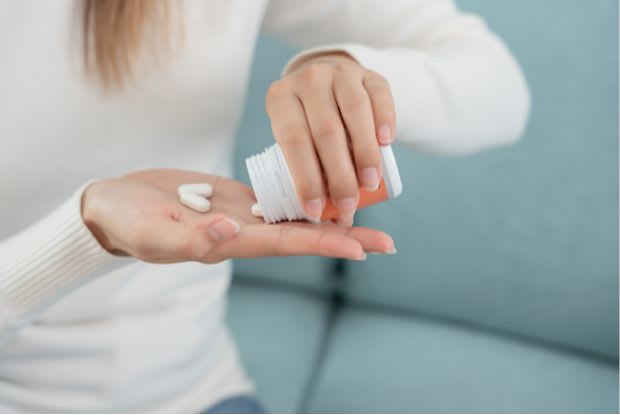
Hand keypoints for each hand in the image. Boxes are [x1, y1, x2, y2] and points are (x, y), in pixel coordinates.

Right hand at [82, 169, 394, 263]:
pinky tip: (328, 190)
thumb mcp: (150, 231)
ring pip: (295, 217)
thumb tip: (231, 232)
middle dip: (344, 237)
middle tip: (388, 243)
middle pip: (302, 236)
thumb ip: (189, 237)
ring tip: (368, 214)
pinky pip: (278, 199)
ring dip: (332, 216)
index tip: (362, 247)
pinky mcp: (236, 198)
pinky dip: (306, 195)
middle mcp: (243, 232)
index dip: (323, 244)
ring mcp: (241, 216)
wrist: (113, 206)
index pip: (284, 245)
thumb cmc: (127, 221)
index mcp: (227, 242)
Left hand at [266, 52, 395, 225]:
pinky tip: (387, 143)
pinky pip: (380, 95)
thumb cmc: (308, 124)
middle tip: (348, 205)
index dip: (305, 178)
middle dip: (339, 174)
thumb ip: (306, 169)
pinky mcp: (369, 73)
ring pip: (354, 111)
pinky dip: (385, 119)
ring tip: (370, 183)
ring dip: (364, 152)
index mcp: (281, 98)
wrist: (328, 83)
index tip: (315, 210)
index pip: (293, 141)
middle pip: (326, 130)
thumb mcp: (296, 137)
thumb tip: (325, 219)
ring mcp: (340, 72)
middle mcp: (309, 79)